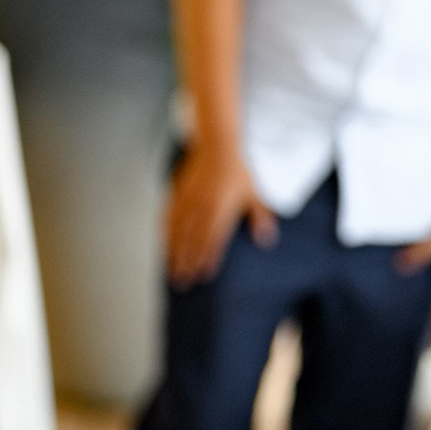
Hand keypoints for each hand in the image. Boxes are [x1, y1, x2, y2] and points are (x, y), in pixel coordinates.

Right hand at [165, 142, 276, 285]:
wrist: (216, 147)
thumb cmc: (238, 171)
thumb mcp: (254, 195)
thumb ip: (259, 218)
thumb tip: (266, 241)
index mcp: (221, 210)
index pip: (214, 241)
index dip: (209, 259)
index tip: (205, 275)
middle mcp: (202, 209)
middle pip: (192, 241)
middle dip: (188, 263)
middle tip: (183, 282)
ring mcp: (187, 202)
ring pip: (178, 233)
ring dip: (174, 253)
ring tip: (171, 270)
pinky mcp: (177, 195)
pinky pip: (168, 219)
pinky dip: (165, 234)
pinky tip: (163, 245)